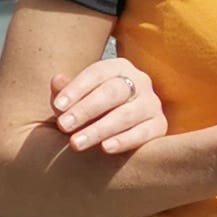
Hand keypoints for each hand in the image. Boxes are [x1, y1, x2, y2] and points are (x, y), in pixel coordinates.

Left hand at [50, 56, 167, 154]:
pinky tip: (105, 148)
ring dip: (99, 129)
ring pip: (127, 114)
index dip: (76, 89)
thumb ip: (66, 90)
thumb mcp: (78, 99)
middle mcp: (140, 81)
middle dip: (86, 109)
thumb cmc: (93, 110)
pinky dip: (124, 140)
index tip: (57, 106)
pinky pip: (144, 133)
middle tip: (63, 126)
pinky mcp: (160, 125)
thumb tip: (57, 80)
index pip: (96, 73)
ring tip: (76, 143)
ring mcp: (152, 103)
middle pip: (112, 92)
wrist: (120, 129)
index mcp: (118, 67)